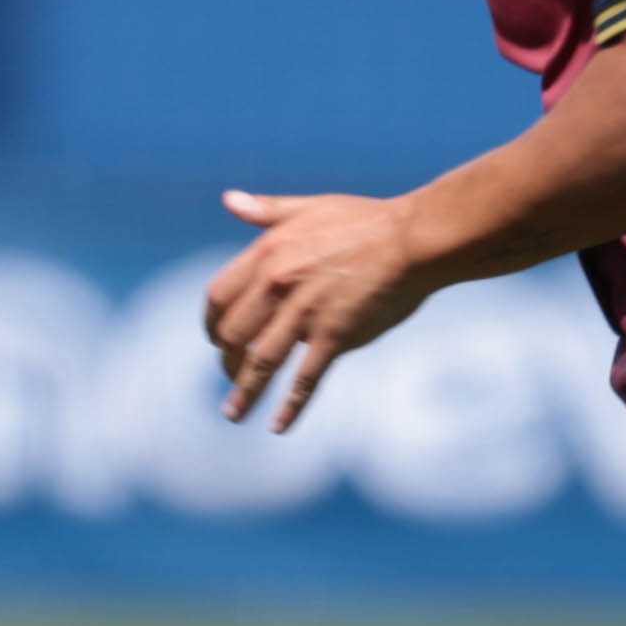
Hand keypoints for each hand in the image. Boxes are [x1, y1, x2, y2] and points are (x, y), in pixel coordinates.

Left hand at [201, 189, 432, 430]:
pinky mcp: (336, 336)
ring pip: (260, 361)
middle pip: (233, 334)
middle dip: (227, 358)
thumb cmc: (365, 221)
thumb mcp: (307, 208)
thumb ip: (265, 211)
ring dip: (244, 391)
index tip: (215, 337)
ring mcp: (305, 314)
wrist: (414, 239)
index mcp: (265, 256)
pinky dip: (290, 405)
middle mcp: (277, 287)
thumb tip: (228, 200)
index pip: (218, 298)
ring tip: (232, 413)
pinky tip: (278, 426)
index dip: (212, 323)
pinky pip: (305, 378)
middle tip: (229, 374)